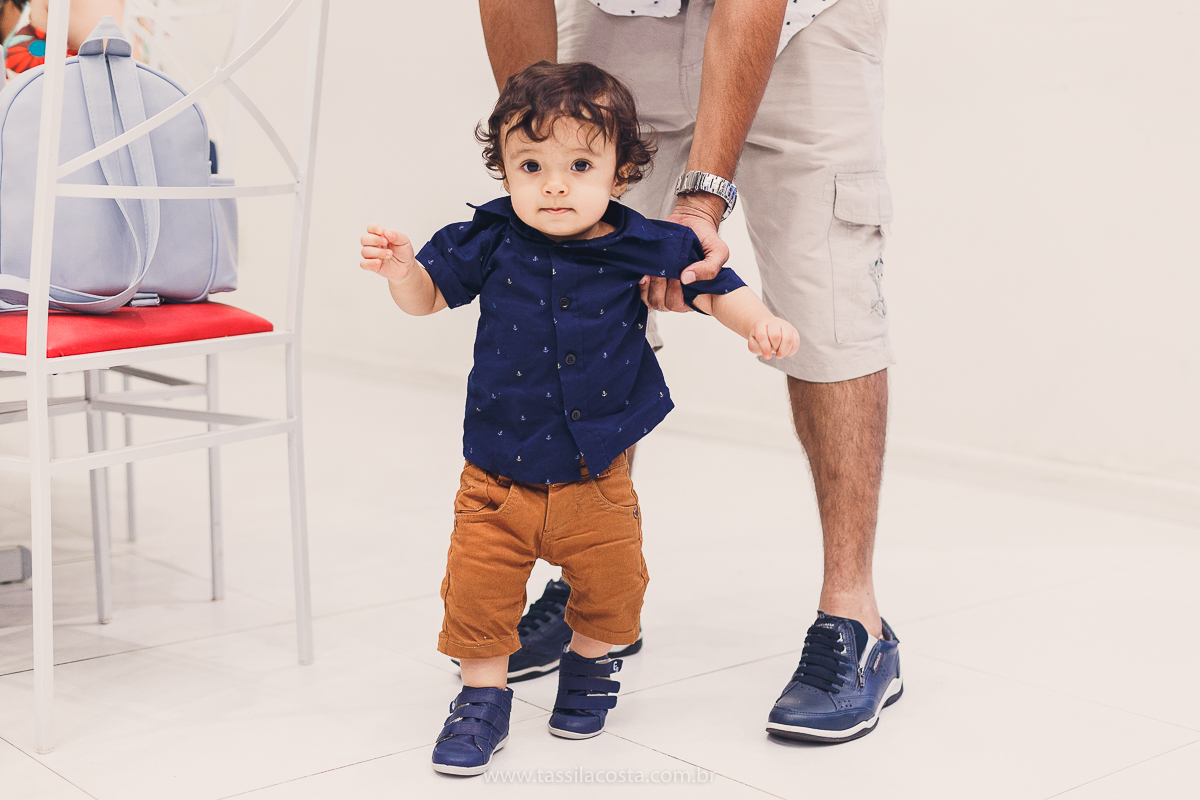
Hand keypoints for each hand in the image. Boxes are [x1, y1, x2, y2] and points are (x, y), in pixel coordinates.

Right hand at [360, 225, 415, 283]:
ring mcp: (372, 255)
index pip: (371, 228)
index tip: (382, 231)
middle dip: (374, 240)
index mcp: (380, 235)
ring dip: (377, 252)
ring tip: (390, 254)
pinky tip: (379, 262)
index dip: (374, 228)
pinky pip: (364, 264)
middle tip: (386, 242)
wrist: (407, 267)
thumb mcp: (404, 241)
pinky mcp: (372, 266)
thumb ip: (396, 236)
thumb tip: (386, 232)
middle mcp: (373, 244)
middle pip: (364, 239)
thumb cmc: (404, 252)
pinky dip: (369, 263)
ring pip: (364, 251)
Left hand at [639, 195, 730, 312]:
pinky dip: (640, 285)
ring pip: (651, 300)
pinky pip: (641, 292)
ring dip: (649, 286)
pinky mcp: (651, 279)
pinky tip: (643, 273)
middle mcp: (679, 294)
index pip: (681, 305)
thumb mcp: (718, 251)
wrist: (691, 221)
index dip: (676, 293)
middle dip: (661, 288)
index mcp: (696, 293)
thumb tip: (686, 279)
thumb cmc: (706, 238)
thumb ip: (710, 269)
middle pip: (664, 304)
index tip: (677, 276)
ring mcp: (663, 288)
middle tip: (664, 271)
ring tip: (652, 271)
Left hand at [747, 315, 798, 360]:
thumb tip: (769, 352)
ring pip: (788, 339)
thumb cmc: (759, 337)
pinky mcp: (793, 330)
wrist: (766, 327)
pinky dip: (792, 350)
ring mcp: (785, 325)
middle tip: (774, 353)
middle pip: (776, 336)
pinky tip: (786, 353)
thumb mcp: (752, 343)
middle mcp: (773, 322)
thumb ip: (757, 347)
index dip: (765, 348)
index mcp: (760, 324)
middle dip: (775, 348)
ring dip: (784, 351)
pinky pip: (796, 341)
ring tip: (780, 354)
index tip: (767, 357)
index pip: (763, 336)